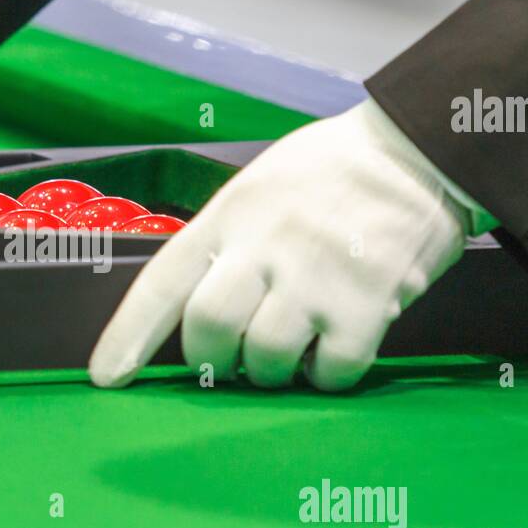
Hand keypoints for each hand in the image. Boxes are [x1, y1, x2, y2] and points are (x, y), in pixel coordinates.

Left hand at [88, 99, 471, 390]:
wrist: (419, 150)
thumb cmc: (331, 172)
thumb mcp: (258, 184)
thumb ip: (224, 239)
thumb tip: (193, 305)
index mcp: (230, 214)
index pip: (162, 283)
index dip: (128, 336)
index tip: (107, 377)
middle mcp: (265, 246)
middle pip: (210, 330)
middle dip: (211, 359)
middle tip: (230, 359)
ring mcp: (316, 277)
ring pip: (266, 359)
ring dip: (271, 371)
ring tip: (291, 349)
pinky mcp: (368, 305)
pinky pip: (331, 372)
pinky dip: (327, 375)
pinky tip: (334, 349)